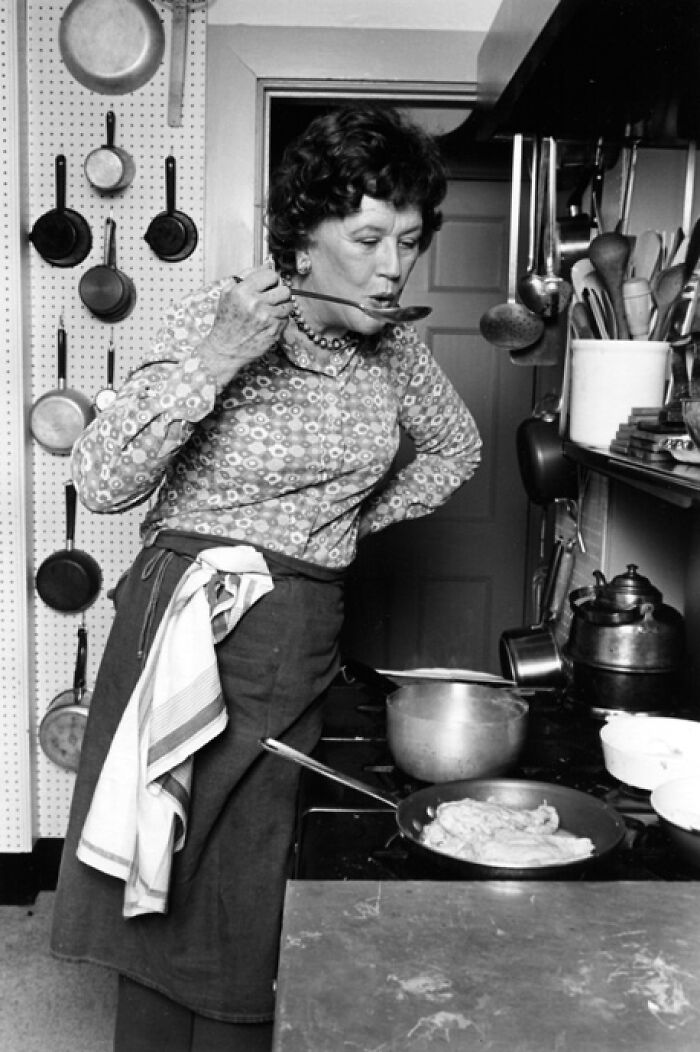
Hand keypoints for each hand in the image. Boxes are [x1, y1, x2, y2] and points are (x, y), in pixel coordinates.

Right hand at [201, 265, 291, 381]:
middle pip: (284, 289)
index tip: (268, 285)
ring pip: (288, 304)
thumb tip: (267, 264)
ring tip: (269, 311)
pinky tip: (268, 322)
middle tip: (270, 298)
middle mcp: (256, 304)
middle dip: (278, 292)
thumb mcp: (228, 294)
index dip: (270, 279)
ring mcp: (267, 318)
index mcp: (243, 291)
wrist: (225, 349)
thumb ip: (247, 276)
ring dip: (281, 306)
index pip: (271, 275)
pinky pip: (286, 318)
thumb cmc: (226, 323)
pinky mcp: (274, 331)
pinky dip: (280, 319)